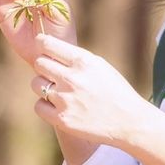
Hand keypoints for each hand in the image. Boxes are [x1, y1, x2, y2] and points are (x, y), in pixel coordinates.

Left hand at [28, 33, 150, 146]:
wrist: (129, 121)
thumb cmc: (115, 91)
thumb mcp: (100, 66)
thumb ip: (75, 58)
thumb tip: (48, 48)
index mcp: (83, 61)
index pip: (47, 44)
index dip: (41, 43)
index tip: (41, 46)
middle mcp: (72, 78)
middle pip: (39, 63)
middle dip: (44, 66)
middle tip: (54, 73)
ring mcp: (65, 100)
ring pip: (36, 84)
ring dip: (43, 86)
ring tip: (59, 91)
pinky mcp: (62, 119)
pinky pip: (38, 106)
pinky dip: (46, 106)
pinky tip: (59, 106)